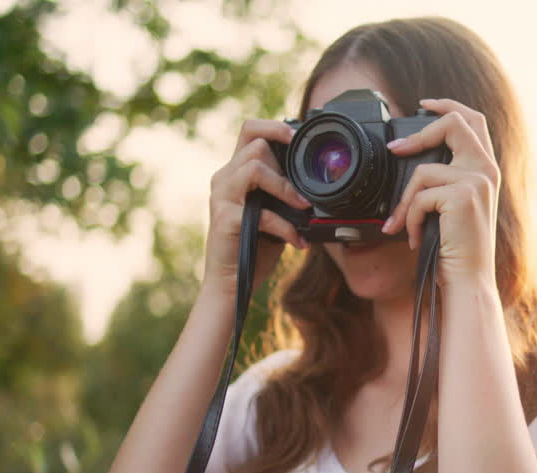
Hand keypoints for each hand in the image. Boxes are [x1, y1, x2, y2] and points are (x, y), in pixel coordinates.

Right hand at [203, 119, 311, 299]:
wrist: (231, 283)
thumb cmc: (254, 247)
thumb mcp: (272, 211)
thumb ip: (283, 192)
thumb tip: (314, 182)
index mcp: (235, 172)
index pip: (250, 130)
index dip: (274, 126)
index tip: (298, 137)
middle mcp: (224, 179)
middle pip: (255, 144)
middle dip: (285, 165)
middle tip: (301, 193)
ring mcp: (222, 197)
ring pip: (254, 167)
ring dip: (285, 188)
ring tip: (303, 208)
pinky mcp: (226, 219)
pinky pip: (262, 211)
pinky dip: (286, 226)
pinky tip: (298, 240)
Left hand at [380, 98, 500, 288]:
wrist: (468, 280)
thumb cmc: (457, 250)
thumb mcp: (452, 208)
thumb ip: (443, 181)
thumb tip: (407, 160)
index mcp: (486, 170)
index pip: (473, 120)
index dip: (448, 106)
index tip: (424, 105)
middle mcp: (486, 171)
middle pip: (454, 124)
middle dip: (420, 132)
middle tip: (395, 149)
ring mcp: (476, 181)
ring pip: (423, 171)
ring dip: (405, 202)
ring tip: (401, 225)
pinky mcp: (462, 196)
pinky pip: (419, 196)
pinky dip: (409, 219)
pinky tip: (414, 238)